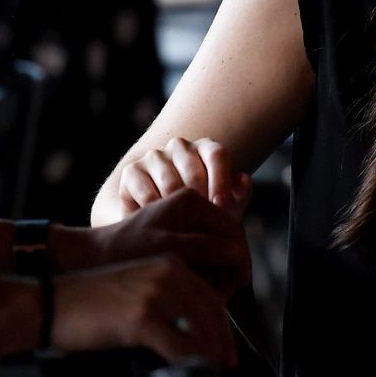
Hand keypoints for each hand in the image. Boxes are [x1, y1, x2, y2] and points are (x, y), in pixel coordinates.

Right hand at [54, 255, 236, 366]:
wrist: (50, 303)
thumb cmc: (90, 303)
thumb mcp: (137, 289)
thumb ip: (167, 302)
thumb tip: (195, 334)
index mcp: (170, 263)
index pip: (209, 298)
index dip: (222, 329)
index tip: (226, 351)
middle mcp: (167, 273)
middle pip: (210, 314)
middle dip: (219, 345)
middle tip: (222, 366)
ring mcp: (155, 293)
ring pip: (199, 331)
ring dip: (207, 357)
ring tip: (206, 373)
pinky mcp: (142, 317)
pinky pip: (179, 346)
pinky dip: (189, 364)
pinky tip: (187, 374)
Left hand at [62, 190, 250, 293]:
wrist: (92, 259)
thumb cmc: (123, 248)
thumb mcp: (166, 247)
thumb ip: (204, 247)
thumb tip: (236, 253)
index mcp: (191, 201)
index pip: (231, 228)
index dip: (240, 256)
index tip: (241, 282)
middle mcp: (192, 210)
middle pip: (226, 243)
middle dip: (225, 270)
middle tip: (218, 296)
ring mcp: (187, 227)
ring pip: (216, 256)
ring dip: (214, 277)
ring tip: (202, 296)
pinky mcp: (181, 245)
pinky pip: (203, 262)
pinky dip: (202, 278)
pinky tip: (193, 291)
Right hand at [109, 136, 252, 220]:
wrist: (162, 223)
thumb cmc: (202, 214)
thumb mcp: (225, 208)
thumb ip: (239, 195)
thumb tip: (243, 179)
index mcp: (206, 149)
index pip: (217, 155)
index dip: (221, 180)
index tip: (221, 206)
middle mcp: (180, 146)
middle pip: (193, 171)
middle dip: (199, 202)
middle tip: (202, 226)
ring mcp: (155, 156)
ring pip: (169, 183)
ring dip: (176, 210)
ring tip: (182, 230)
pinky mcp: (132, 171)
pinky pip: (145, 191)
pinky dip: (153, 212)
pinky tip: (160, 226)